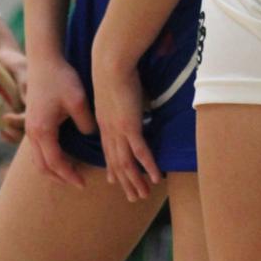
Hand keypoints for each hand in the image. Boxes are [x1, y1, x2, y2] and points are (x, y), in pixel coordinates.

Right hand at [22, 50, 94, 186]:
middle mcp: (32, 133)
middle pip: (43, 167)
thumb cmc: (61, 78)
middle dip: (60, 178)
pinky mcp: (32, 122)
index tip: (83, 183)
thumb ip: (85, 123)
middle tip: (78, 182)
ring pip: (37, 160)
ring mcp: (29, 128)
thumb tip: (90, 135)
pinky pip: (37, 150)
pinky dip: (48, 159)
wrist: (44, 60)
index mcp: (42, 130)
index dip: (69, 175)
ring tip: (70, 174)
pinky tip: (62, 158)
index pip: (55, 163)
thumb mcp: (79, 101)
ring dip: (52, 170)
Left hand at [93, 41, 162, 204]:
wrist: (110, 63)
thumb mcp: (117, 93)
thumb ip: (124, 104)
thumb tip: (134, 105)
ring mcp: (119, 131)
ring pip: (126, 163)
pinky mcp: (129, 126)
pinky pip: (140, 152)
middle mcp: (109, 131)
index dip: (112, 168)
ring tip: (143, 195)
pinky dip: (147, 166)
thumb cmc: (115, 71)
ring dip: (135, 181)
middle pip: (117, 163)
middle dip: (125, 182)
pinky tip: (155, 178)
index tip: (114, 181)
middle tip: (134, 197)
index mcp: (104, 124)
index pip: (109, 152)